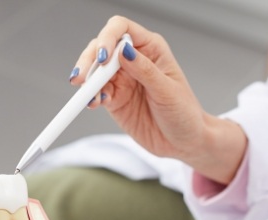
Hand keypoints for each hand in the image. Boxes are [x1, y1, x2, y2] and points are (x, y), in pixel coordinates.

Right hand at [72, 16, 246, 182]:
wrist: (183, 142)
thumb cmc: (184, 113)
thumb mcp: (167, 91)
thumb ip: (145, 71)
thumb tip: (124, 50)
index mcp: (150, 49)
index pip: (122, 30)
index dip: (108, 38)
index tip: (103, 57)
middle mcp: (133, 60)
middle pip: (102, 48)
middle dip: (90, 61)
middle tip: (83, 78)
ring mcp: (122, 80)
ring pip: (95, 71)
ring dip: (88, 81)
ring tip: (87, 95)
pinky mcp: (115, 100)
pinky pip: (97, 93)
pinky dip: (91, 97)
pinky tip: (93, 103)